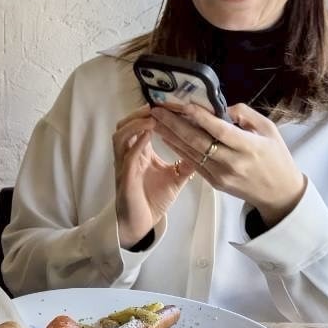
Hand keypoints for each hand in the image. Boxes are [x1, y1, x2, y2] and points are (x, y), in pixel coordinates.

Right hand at [112, 107, 193, 246]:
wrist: (141, 223)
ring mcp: (124, 165)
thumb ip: (186, 161)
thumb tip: (206, 149)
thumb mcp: (175, 176)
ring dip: (135, 124)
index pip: (140, 126)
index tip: (166, 103)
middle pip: (125, 125)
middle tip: (155, 105)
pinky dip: (137, 142)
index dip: (149, 113)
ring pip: (120, 136)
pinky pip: (127, 155)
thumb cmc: (153, 200)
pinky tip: (148, 133)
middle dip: (138, 113)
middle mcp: (128, 155)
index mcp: (138, 152)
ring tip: (152, 116)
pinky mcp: (125, 178)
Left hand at [148, 100, 306, 225]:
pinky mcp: (214, 183)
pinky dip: (179, 150)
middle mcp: (232, 162)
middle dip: (175, 124)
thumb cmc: (276, 157)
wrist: (279, 193)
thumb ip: (246, 115)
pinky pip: (193, 164)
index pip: (220, 131)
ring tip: (155, 121)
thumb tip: (221, 107)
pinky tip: (167, 138)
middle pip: (198, 141)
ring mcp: (221, 175)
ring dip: (171, 136)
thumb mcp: (269, 129)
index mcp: (249, 147)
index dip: (201, 118)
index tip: (184, 105)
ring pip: (191, 153)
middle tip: (157, 110)